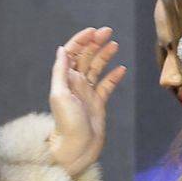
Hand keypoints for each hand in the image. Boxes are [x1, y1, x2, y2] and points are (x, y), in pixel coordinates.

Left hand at [47, 27, 126, 175]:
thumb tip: (62, 49)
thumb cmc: (66, 124)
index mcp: (66, 79)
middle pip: (86, 57)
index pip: (73, 53)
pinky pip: (106, 85)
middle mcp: (76, 83)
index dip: (82, 40)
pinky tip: (121, 69)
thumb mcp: (60, 95)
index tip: (95, 31)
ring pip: (97, 68)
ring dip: (104, 55)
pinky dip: (113, 76)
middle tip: (108, 32)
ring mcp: (87, 93)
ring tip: (115, 44)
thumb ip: (60, 71)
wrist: (76, 149)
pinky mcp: (98, 103)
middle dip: (96, 43)